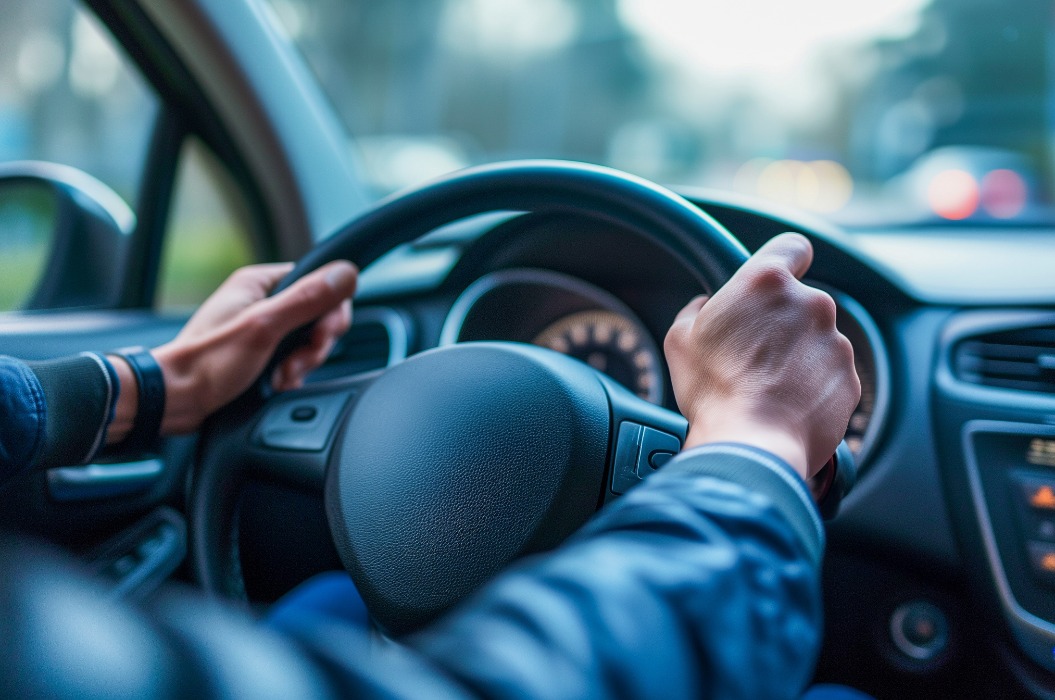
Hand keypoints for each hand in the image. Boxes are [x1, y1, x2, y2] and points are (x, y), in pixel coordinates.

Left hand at [107, 261, 356, 442]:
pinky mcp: (259, 353)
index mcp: (260, 283)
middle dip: (313, 346)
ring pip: (307, 341)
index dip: (329, 314)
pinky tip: (277, 384)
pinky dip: (291, 375)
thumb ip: (307, 299)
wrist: (174, 400)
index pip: (319, 285)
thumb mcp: (264, 327)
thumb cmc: (207, 362)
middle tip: (295, 364)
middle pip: (317, 316)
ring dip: (301, 364)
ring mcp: (260, 328)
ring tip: (280, 377)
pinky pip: (293, 359)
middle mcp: (261, 301)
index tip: (321, 337)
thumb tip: (345, 273)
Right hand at [663, 233, 859, 479]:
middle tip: (752, 352)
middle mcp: (811, 304)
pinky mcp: (850, 380)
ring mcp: (836, 343)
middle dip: (782, 322)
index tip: (774, 282)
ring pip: (817, 340)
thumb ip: (696, 310)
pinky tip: (785, 405)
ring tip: (767, 387)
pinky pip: (830, 374)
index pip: (793, 246)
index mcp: (767, 283)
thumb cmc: (714, 391)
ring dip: (797, 356)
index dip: (785, 260)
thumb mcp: (680, 340)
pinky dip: (813, 386)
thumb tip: (704, 307)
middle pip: (802, 301)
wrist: (752, 445)